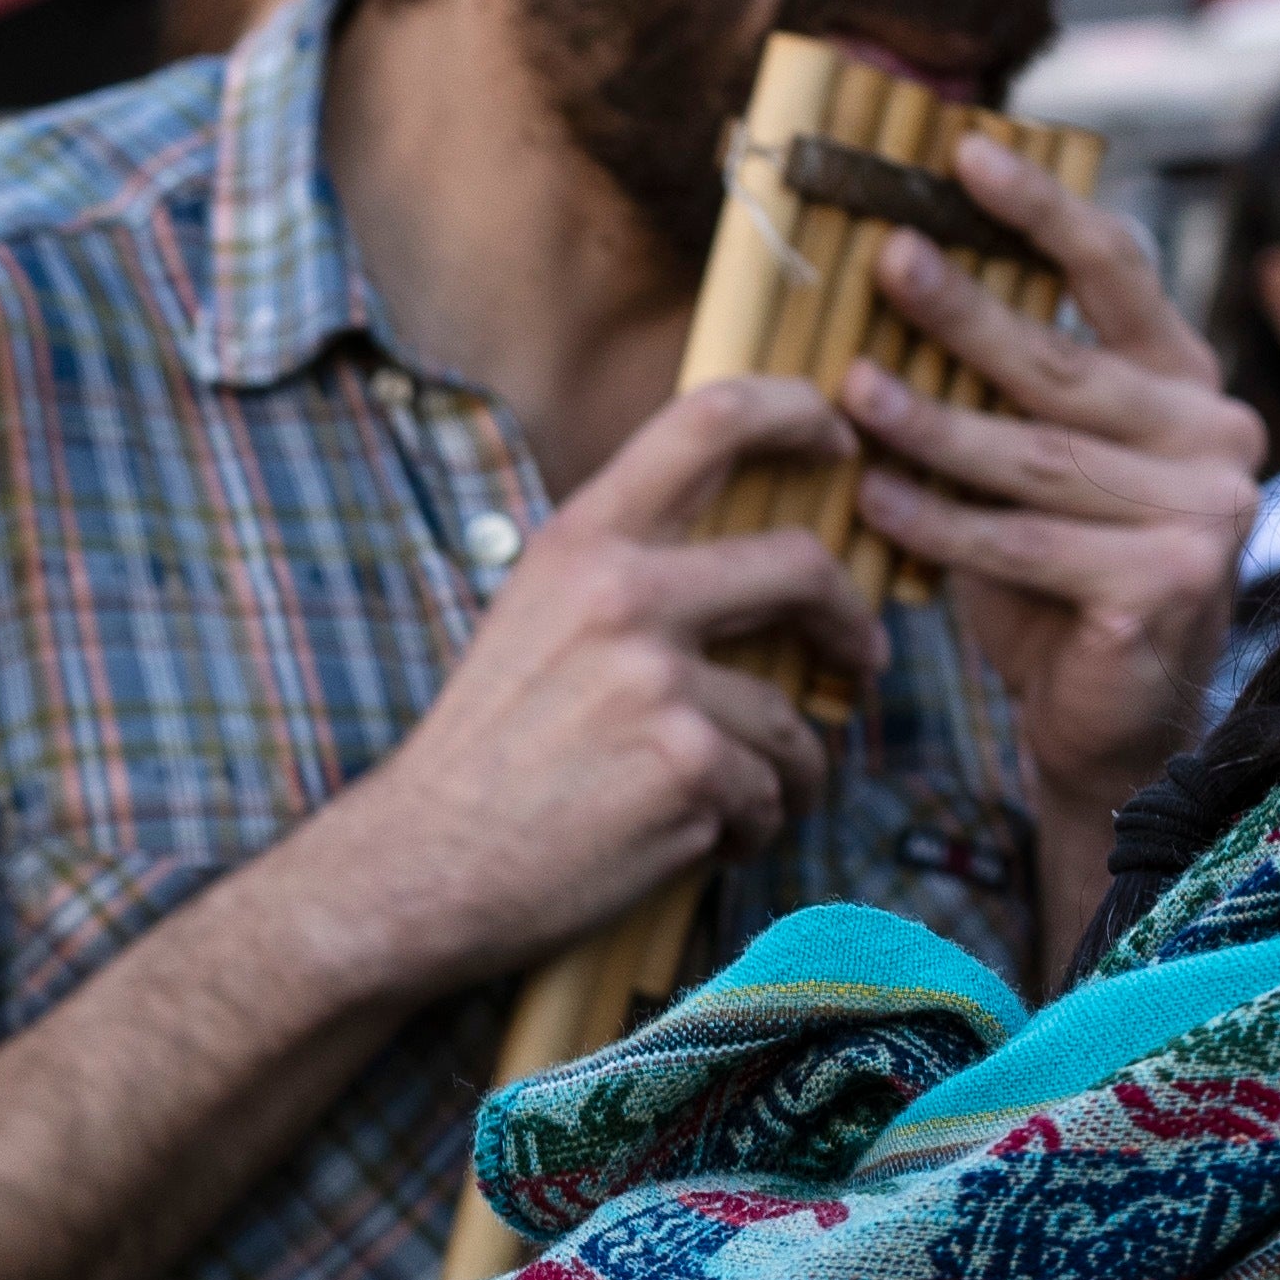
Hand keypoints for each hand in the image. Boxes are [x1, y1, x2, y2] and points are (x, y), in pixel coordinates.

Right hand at [274, 369, 877, 1001]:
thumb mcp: (531, 621)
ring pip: (789, 717)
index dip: (797, 411)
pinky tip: (697, 841)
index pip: (710, 418)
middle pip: (801, 564)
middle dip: (849, 618)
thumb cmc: (483, 758)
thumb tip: (745, 566)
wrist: (418, 868)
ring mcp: (658, 681)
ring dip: (785, 769)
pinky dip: (750, 827)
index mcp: (580, 543)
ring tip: (736, 802)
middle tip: (861, 657)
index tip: (837, 437)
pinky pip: (771, 792)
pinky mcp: (688, 768)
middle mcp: (621, 595)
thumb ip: (621, 575)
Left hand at [840, 147, 1268, 820]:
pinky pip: (1025, 542)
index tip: (965, 154)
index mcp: (1184, 384)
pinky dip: (942, 524)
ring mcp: (1205, 511)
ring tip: (851, 390)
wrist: (1110, 729)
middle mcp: (1215, 434)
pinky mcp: (1170, 584)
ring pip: (1035, 457)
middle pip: (1063, 363)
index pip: (1118, 275)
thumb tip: (894, 280)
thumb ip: (1002, 390)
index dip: (1042, 212)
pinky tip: (875, 500)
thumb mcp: (1033, 468)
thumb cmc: (1055, 582)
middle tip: (886, 260)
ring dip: (932, 422)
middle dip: (965, 309)